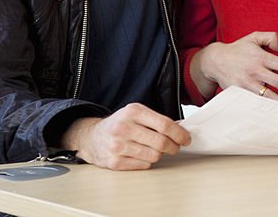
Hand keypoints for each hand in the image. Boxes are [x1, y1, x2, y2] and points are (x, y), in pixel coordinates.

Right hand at [60, 103, 190, 169]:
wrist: (91, 137)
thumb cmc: (119, 124)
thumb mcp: (136, 113)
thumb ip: (157, 120)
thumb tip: (181, 129)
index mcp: (133, 112)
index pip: (164, 124)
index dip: (179, 134)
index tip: (186, 138)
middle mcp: (124, 128)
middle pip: (161, 142)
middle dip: (174, 147)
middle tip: (175, 147)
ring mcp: (118, 146)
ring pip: (154, 156)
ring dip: (160, 154)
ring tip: (156, 149)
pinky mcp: (114, 162)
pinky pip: (143, 165)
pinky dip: (148, 161)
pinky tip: (142, 154)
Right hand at [192, 31, 277, 102]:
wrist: (215, 61)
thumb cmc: (238, 49)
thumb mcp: (254, 37)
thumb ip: (270, 37)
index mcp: (260, 57)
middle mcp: (255, 71)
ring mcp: (247, 83)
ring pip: (269, 95)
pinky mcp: (240, 92)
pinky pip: (256, 101)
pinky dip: (267, 107)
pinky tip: (276, 111)